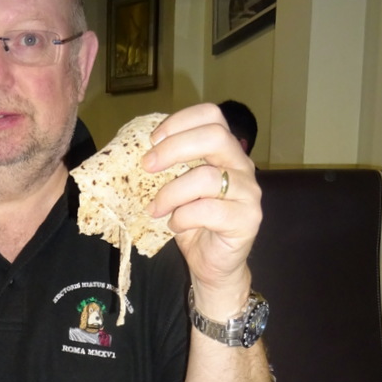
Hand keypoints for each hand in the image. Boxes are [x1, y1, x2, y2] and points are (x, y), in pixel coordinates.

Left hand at [142, 103, 261, 314]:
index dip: (180, 121)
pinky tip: (174, 225)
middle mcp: (242, 166)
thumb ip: (168, 168)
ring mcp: (248, 192)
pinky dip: (183, 217)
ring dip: (171, 192)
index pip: (212, 116)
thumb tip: (133, 152)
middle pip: (215, 136)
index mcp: (225, 152)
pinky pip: (209, 210)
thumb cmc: (193, 224)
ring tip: (155, 208)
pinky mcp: (247, 220)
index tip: (152, 139)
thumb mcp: (177, 189)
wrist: (213, 265)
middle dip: (173, 148)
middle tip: (147, 166)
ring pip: (207, 177)